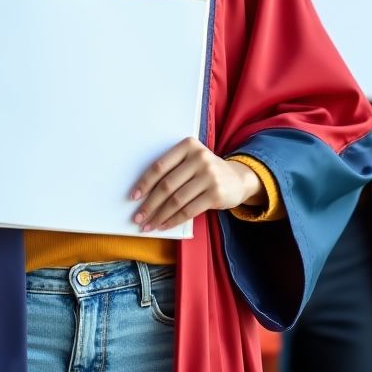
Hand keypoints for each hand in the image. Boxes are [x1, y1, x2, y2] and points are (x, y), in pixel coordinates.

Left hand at [130, 136, 263, 231]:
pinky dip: (173, 220)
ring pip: (177, 200)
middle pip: (167, 185)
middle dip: (149, 204)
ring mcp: (209, 176)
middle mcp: (199, 158)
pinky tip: (164, 225)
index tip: (133, 197)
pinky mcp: (216, 194)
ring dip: (159, 216)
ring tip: (148, 225)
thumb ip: (172, 169)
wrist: (237, 178)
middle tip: (138, 217)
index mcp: (188, 145)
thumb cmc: (205, 171)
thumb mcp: (191, 160)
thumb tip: (143, 193)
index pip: (160, 166)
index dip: (144, 183)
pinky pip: (189, 210)